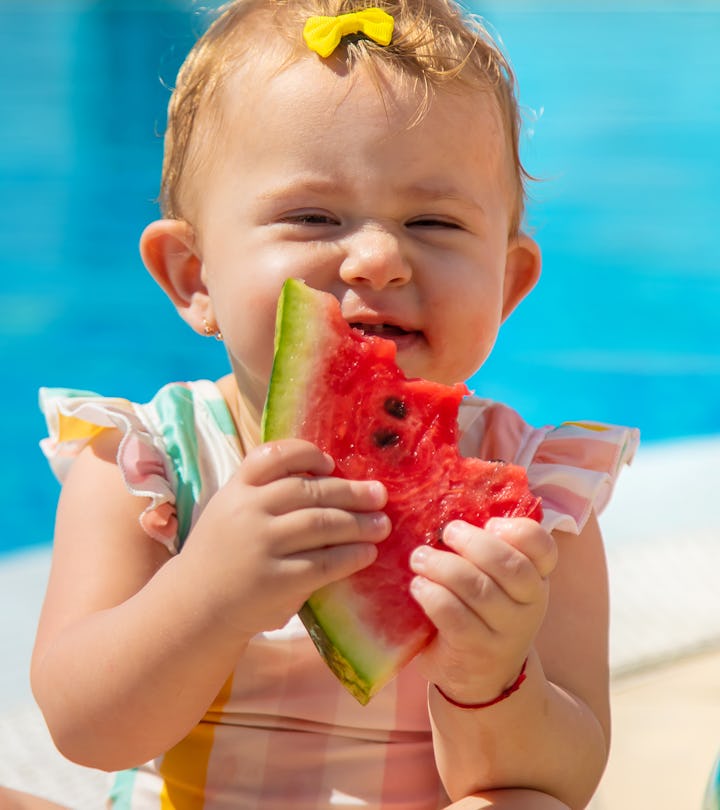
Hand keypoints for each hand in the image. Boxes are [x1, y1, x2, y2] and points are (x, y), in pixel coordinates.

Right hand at [179, 438, 389, 638]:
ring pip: (321, 524)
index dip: (307, 454)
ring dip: (359, 523)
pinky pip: (324, 563)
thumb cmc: (225, 553)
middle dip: (351, 492)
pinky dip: (350, 556)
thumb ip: (266, 493)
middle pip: (309, 490)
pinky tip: (367, 553)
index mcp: (237, 489)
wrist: (195, 605)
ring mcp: (261, 546)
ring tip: (382, 525)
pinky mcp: (276, 581)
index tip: (331, 464)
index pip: (273, 456)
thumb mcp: (232, 511)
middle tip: (379, 495)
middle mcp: (247, 511)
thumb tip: (332, 481)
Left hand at [408, 517, 556, 703]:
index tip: (491, 524)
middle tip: (446, 532)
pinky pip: (454, 616)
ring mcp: (506, 633)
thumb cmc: (481, 615)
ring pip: (478, 589)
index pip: (544, 549)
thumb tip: (450, 507)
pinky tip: (418, 587)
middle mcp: (530, 606)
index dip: (519, 531)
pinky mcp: (476, 652)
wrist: (482, 679)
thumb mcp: (497, 584)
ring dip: (443, 566)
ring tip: (419, 557)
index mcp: (536, 580)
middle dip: (472, 543)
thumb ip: (486, 552)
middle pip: (509, 565)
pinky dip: (432, 595)